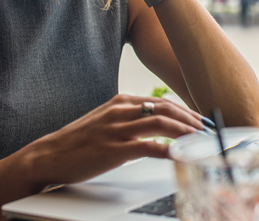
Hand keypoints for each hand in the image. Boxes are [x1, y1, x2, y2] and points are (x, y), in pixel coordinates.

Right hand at [24, 94, 203, 185]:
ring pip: (162, 123)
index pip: (163, 102)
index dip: (186, 111)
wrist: (49, 156)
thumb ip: (130, 121)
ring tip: (201, 141)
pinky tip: (181, 155)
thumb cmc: (79, 142)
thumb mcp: (106, 122)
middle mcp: (121, 110)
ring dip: (186, 132)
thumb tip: (156, 129)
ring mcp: (117, 129)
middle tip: (209, 130)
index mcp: (122, 102)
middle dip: (192, 120)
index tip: (202, 121)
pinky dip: (169, 150)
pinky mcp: (113, 149)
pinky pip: (149, 147)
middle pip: (167, 109)